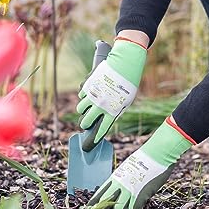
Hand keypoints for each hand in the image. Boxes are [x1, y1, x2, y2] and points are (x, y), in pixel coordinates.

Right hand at [77, 35, 146, 150]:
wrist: (124, 65)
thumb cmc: (128, 83)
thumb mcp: (126, 101)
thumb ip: (117, 110)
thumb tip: (108, 117)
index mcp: (112, 111)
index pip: (101, 129)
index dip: (95, 138)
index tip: (91, 143)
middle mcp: (101, 105)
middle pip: (86, 121)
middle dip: (85, 124)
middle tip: (85, 123)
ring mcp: (93, 95)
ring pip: (80, 109)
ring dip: (82, 110)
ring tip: (86, 108)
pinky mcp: (88, 85)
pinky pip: (81, 95)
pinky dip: (84, 96)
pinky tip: (90, 93)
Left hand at [88, 116, 194, 208]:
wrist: (157, 154)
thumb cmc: (145, 159)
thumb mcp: (127, 167)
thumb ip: (121, 178)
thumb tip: (118, 187)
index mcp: (115, 177)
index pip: (99, 193)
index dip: (94, 203)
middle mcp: (120, 185)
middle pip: (106, 204)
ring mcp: (129, 191)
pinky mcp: (141, 196)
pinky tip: (138, 207)